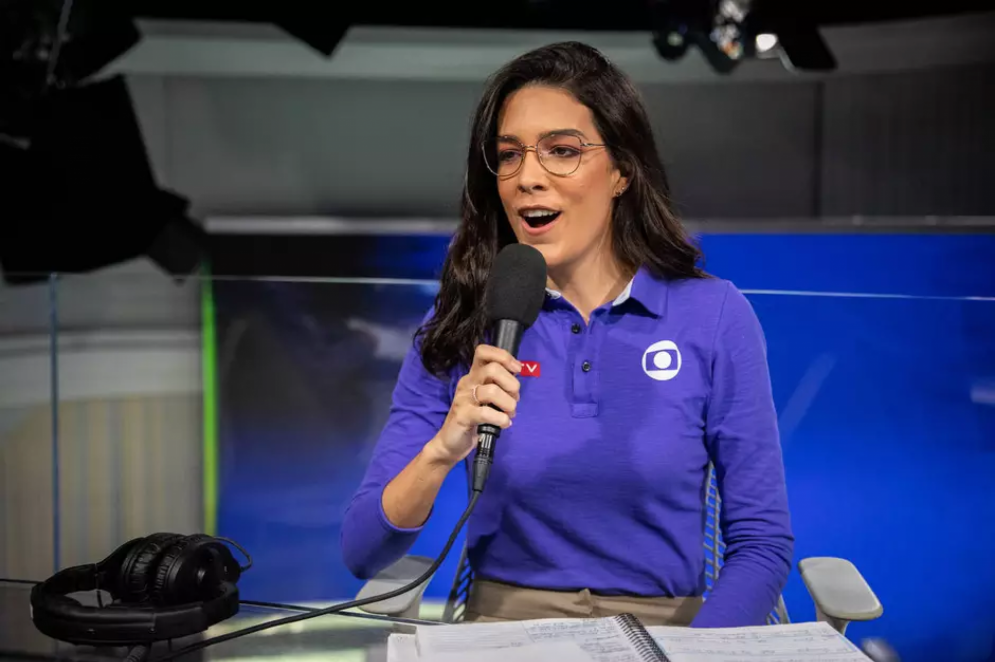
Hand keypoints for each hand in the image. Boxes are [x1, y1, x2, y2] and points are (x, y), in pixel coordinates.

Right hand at [427, 344, 521, 465]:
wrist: (451, 442)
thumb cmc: (474, 419)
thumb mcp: (487, 398)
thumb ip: (499, 385)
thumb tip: (517, 376)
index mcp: (474, 375)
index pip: (483, 352)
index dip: (503, 356)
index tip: (516, 370)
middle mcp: (467, 383)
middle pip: (493, 369)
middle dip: (511, 384)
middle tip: (514, 399)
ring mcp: (463, 399)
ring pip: (492, 391)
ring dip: (509, 404)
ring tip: (510, 414)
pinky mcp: (462, 416)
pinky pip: (486, 413)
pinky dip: (501, 419)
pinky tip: (504, 424)